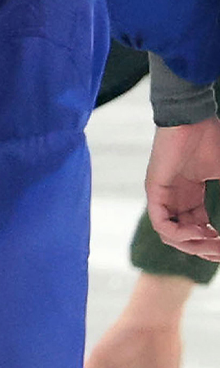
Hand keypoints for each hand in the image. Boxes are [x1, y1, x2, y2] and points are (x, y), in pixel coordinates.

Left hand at [145, 118, 219, 259]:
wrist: (193, 118)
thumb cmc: (211, 140)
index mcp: (191, 197)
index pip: (199, 231)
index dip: (214, 244)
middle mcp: (175, 200)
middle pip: (186, 238)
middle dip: (206, 249)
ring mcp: (163, 196)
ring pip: (171, 236)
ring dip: (194, 244)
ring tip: (213, 241)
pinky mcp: (154, 190)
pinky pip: (161, 223)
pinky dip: (180, 234)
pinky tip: (200, 231)